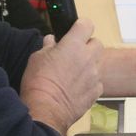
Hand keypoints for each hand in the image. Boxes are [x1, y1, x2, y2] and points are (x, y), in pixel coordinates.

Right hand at [20, 19, 104, 133]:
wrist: (46, 110)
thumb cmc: (39, 83)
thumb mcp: (37, 58)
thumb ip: (48, 47)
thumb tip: (51, 41)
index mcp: (73, 44)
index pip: (86, 24)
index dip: (80, 26)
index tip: (75, 30)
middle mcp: (88, 57)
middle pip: (97, 43)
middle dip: (88, 46)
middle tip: (74, 53)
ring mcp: (94, 75)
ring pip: (98, 63)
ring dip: (88, 65)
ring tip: (73, 73)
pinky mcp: (96, 92)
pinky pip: (97, 82)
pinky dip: (89, 83)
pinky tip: (76, 88)